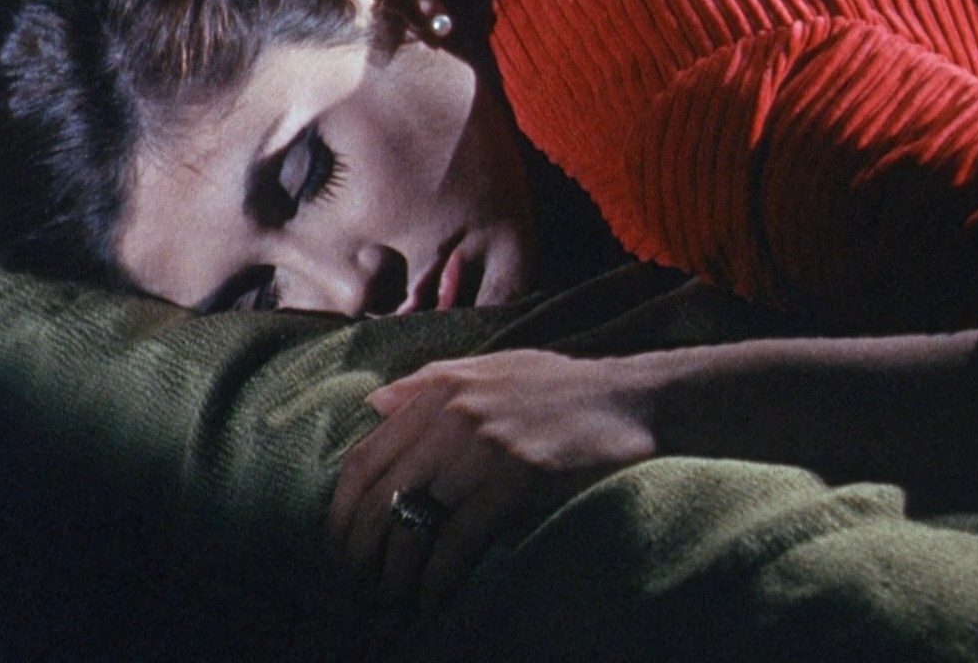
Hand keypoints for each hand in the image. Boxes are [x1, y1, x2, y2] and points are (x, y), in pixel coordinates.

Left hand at [327, 349, 657, 612]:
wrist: (638, 400)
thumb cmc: (567, 391)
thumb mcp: (495, 368)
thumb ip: (431, 383)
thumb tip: (374, 403)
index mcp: (440, 390)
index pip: (364, 458)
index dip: (342, 514)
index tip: (338, 551)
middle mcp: (452, 415)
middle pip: (378, 498)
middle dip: (359, 554)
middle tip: (357, 592)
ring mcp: (482, 447)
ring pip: (411, 525)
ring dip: (393, 578)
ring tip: (389, 608)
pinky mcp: (515, 480)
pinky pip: (456, 543)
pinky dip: (436, 582)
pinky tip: (431, 605)